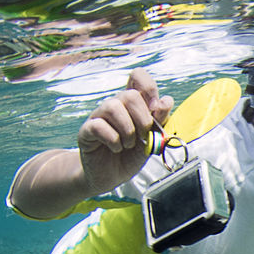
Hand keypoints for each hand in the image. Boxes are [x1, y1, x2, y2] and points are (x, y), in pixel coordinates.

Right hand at [76, 68, 173, 193]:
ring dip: (127, 130)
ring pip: (112, 106)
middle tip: (143, 136)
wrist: (111, 177)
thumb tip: (166, 100)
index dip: (149, 88)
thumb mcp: (151, 140)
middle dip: (142, 119)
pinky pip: (99, 126)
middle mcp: (115, 105)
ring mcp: (99, 116)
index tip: (155, 110)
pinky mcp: (87, 130)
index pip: (138, 77)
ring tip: (129, 144)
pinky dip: (113, 140)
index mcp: (132, 104)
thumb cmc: (130, 156)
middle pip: (130, 95)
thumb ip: (160, 121)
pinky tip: (116, 149)